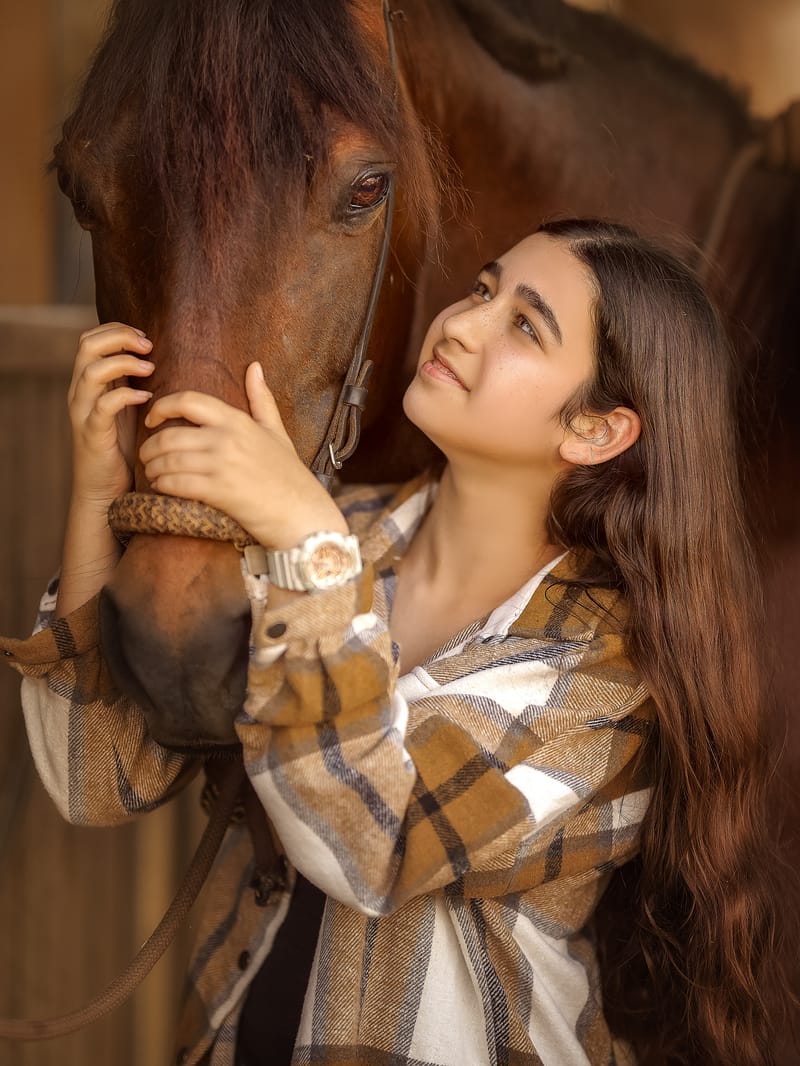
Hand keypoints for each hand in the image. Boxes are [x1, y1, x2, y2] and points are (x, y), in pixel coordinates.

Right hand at [67, 323, 153, 505]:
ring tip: (150, 369)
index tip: (145, 337)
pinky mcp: (91, 432)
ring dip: (123, 363)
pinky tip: (146, 397)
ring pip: (91, 372)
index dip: (116, 330)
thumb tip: (158, 357)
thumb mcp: (127, 407)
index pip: (90, 339)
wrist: (105, 488)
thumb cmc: (121, 447)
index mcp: (88, 383)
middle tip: (148, 345)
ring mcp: (83, 411)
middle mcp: (80, 392)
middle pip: (86, 345)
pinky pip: (103, 406)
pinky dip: (126, 396)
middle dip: (119, 337)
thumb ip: (132, 382)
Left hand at [140, 363, 347, 547]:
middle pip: (170, 434)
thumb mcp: (277, 432)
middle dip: (151, 446)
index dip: (162, 406)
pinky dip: (163, 485)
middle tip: (147, 455)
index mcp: (237, 420)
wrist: (301, 513)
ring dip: (154, 467)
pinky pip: (176, 483)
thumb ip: (262, 399)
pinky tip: (161, 487)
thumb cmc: (289, 475)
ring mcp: (222, 465)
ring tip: (152, 472)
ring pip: (169, 460)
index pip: (188, 401)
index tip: (151, 418)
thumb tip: (255, 367)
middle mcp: (227, 439)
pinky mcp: (218, 491)